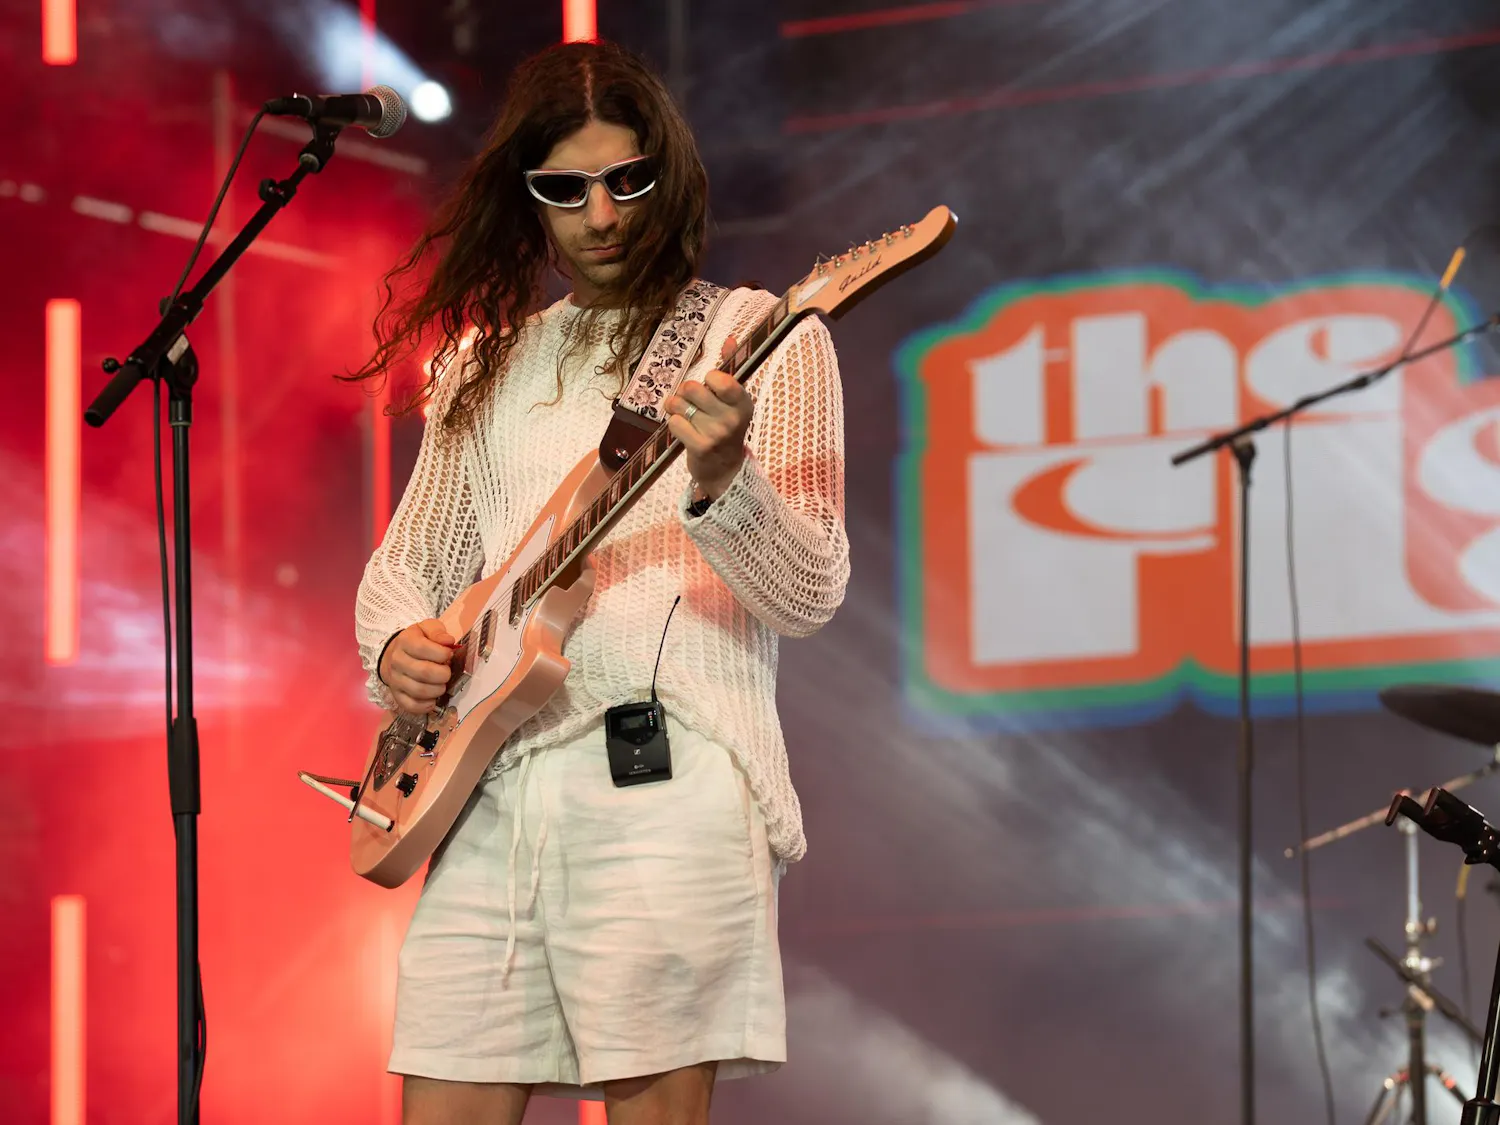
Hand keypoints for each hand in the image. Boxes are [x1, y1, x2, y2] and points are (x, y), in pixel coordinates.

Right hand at [379, 618, 455, 713]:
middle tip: (447, 672)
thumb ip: (438, 632)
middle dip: (443, 674)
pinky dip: (426, 706)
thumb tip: (449, 642)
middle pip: (424, 672)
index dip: (442, 654)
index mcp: (405, 641)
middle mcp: (397, 661)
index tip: (449, 655)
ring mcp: (395, 680)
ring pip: (419, 691)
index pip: (424, 648)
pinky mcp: (396, 695)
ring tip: (441, 684)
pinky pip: (411, 706)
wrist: (393, 654)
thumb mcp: (426, 628)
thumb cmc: (416, 641)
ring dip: (437, 690)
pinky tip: (433, 699)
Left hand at [664, 334, 752, 499]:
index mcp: (743, 403)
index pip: (719, 378)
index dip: (707, 380)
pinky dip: (674, 424)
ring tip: (687, 416)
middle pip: (692, 388)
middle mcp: (732, 419)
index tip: (711, 388)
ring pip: (679, 405)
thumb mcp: (733, 400)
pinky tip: (684, 430)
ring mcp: (716, 435)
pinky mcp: (700, 448)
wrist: (724, 469)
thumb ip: (730, 368)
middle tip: (693, 404)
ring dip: (677, 408)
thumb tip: (729, 339)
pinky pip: (673, 423)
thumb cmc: (726, 427)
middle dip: (686, 393)